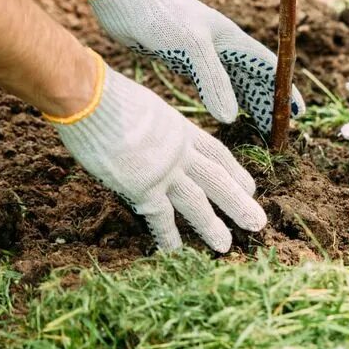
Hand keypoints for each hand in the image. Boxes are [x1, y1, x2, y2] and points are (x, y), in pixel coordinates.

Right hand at [50, 56, 266, 252]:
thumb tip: (143, 133)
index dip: (234, 171)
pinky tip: (176, 254)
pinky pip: (159, 218)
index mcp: (181, 128)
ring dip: (211, 226)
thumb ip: (152, 126)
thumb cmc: (105, 94)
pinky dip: (168, 237)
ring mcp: (164, 170)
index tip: (249, 187)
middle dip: (238, 202)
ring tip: (226, 247)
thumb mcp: (144, 106)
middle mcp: (179, 151)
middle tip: (257, 223)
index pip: (216, 153)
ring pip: (196, 203)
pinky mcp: (142, 187)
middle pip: (216, 179)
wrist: (90, 97)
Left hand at [87, 0, 304, 133]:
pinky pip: (211, 84)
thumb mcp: (192, 47)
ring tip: (259, 127)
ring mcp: (203, 52)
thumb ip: (214, 81)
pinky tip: (223, 112)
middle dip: (268, 101)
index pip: (268, 68)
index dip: (284, 89)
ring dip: (248, 102)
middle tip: (279, 130)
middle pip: (254, 77)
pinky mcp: (183, 58)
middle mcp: (222, 46)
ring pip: (234, 81)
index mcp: (231, 39)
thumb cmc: (161, 14)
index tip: (297, 112)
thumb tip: (232, 117)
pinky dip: (223, 99)